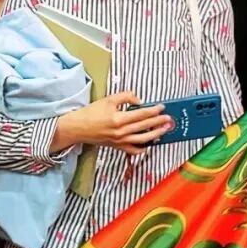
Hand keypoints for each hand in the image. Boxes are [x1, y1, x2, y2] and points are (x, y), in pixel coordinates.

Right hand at [54, 92, 172, 154]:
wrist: (78, 128)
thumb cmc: (91, 113)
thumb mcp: (108, 100)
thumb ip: (126, 97)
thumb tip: (139, 100)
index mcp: (118, 119)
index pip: (142, 114)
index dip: (154, 110)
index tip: (162, 107)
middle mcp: (121, 132)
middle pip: (145, 126)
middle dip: (159, 122)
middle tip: (168, 118)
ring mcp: (120, 141)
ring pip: (143, 139)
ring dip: (156, 134)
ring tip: (164, 130)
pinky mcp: (118, 147)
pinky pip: (134, 150)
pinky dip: (143, 147)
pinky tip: (150, 143)